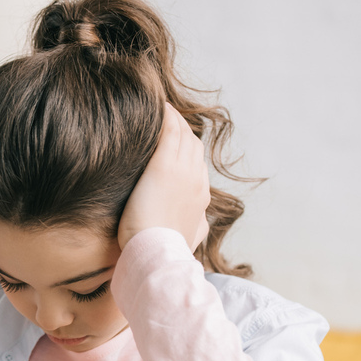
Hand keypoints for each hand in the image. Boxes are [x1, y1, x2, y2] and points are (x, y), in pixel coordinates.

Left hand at [118, 104, 210, 250]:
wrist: (159, 253)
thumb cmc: (168, 250)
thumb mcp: (191, 239)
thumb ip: (196, 227)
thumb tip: (201, 225)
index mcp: (201, 197)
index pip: (196, 165)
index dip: (188, 151)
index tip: (178, 142)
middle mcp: (196, 180)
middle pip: (193, 145)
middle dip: (182, 130)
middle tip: (169, 118)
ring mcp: (182, 172)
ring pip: (182, 135)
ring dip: (174, 120)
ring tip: (164, 109)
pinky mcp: (163, 167)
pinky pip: (169, 132)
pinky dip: (167, 117)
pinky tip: (160, 107)